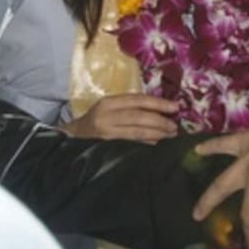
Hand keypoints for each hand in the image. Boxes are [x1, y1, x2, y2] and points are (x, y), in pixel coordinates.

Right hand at [63, 93, 178, 143]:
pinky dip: (146, 144)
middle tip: (175, 126)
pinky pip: (131, 144)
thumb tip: (160, 109)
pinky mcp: (106, 147)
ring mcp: (106, 133)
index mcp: (109, 102)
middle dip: (160, 121)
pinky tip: (157, 143)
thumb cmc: (97, 118)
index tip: (175, 107)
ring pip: (136, 132)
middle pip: (139, 117)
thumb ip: (130, 106)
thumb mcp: (109, 107)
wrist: (72, 137)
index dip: (158, 103)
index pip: (137, 100)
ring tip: (171, 134)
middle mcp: (107, 116)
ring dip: (157, 134)